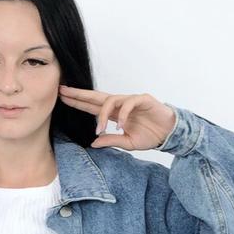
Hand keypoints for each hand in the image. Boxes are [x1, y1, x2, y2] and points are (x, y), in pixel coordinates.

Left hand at [57, 86, 174, 149]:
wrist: (169, 133)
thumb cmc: (150, 135)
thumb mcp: (127, 142)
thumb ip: (111, 141)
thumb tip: (94, 142)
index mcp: (115, 114)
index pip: (92, 106)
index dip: (78, 102)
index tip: (63, 99)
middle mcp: (120, 105)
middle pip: (95, 97)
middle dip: (79, 94)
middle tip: (63, 91)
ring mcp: (131, 100)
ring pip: (110, 100)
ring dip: (102, 115)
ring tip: (99, 129)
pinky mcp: (143, 99)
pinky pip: (129, 103)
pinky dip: (123, 114)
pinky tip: (120, 126)